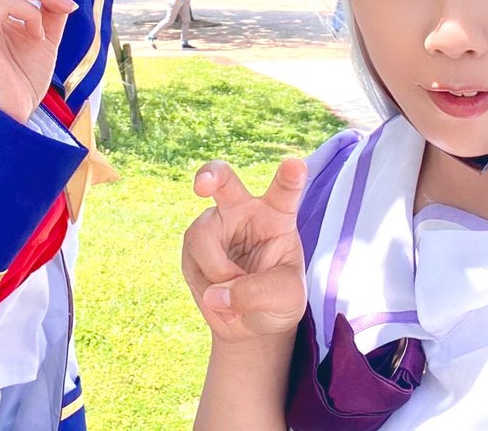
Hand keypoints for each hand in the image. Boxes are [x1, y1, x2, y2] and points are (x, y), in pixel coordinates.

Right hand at [182, 158, 308, 343]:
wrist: (253, 320)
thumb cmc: (279, 298)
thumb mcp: (286, 297)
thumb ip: (258, 292)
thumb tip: (215, 293)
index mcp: (277, 213)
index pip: (285, 190)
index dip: (290, 176)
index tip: (295, 165)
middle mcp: (242, 210)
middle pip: (224, 180)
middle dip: (210, 176)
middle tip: (203, 184)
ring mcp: (214, 226)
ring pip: (201, 238)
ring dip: (217, 275)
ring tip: (236, 302)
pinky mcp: (193, 248)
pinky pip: (192, 265)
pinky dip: (208, 294)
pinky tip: (223, 305)